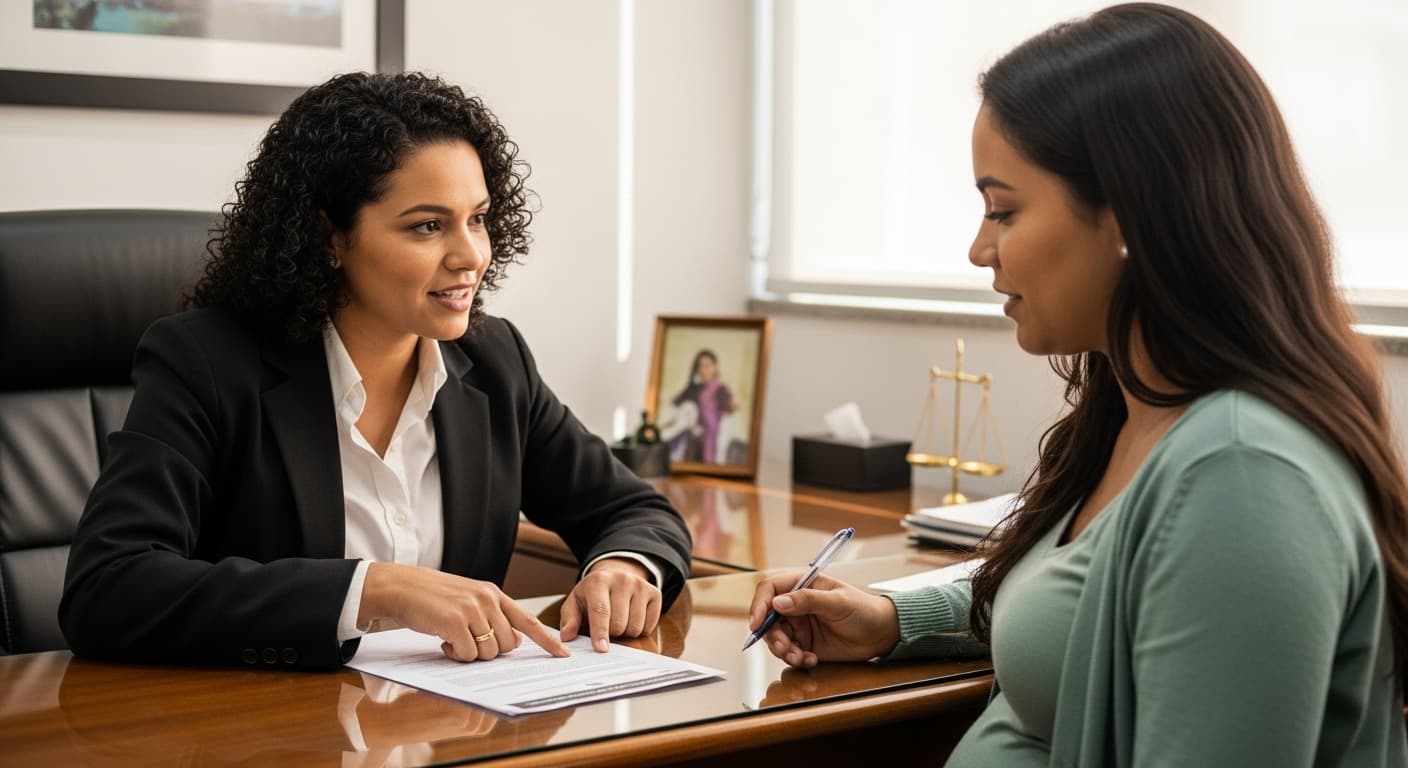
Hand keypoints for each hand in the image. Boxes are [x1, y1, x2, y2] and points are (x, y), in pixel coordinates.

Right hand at [359, 562, 569, 661]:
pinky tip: (442, 641)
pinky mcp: (455, 623)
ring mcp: (472, 610)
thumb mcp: (468, 598)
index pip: (528, 620)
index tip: (562, 654)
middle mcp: (487, 600)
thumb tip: (512, 642)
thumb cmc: (432, 597)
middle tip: (466, 642)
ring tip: (451, 638)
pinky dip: (454, 654)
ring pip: (488, 653)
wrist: (401, 587)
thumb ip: (491, 615)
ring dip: (469, 654)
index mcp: (493, 594)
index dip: (546, 640)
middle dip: (489, 652)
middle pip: (506, 646)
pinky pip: (467, 654)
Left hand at [559, 558, 661, 652]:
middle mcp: (621, 579)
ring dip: (626, 632)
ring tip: (619, 620)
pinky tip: (632, 617)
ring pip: (635, 627)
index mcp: (598, 581)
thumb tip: (566, 636)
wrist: (616, 574)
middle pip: (619, 623)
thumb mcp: (576, 601)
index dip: (600, 632)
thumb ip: (569, 619)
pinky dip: (640, 629)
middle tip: (607, 625)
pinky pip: (649, 625)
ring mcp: (640, 585)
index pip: (600, 610)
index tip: (601, 649)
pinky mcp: (655, 593)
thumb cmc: (593, 594)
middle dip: (611, 633)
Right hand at [746, 572, 900, 667]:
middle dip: (772, 636)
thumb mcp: (838, 602)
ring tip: (800, 657)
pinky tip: (811, 659)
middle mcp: (796, 605)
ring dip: (783, 650)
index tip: (756, 623)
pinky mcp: (805, 644)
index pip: (770, 589)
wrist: (881, 634)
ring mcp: (799, 625)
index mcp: (801, 585)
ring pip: (776, 638)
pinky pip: (789, 653)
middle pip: (768, 619)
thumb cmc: (864, 609)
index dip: (759, 605)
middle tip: (784, 648)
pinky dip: (796, 659)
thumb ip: (808, 600)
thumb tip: (779, 602)